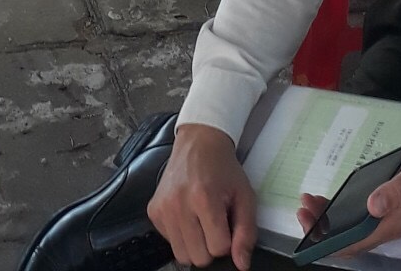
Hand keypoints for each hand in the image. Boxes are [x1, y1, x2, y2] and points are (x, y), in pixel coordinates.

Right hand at [148, 124, 257, 270]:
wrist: (198, 143)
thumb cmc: (223, 168)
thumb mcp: (244, 195)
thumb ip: (246, 232)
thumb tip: (241, 264)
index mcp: (204, 198)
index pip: (218, 248)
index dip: (227, 240)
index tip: (226, 222)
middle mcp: (178, 204)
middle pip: (198, 257)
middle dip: (211, 246)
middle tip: (214, 222)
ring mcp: (163, 208)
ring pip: (182, 255)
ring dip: (195, 245)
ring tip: (201, 221)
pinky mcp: (153, 210)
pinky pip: (169, 242)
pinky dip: (181, 235)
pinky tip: (187, 215)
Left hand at [298, 135, 400, 256]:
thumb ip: (397, 190)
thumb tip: (372, 207)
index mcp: (396, 221)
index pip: (356, 241)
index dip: (329, 239)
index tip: (307, 223)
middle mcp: (393, 223)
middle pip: (352, 237)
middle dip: (324, 229)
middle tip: (302, 208)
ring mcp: (394, 215)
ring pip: (356, 226)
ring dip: (332, 220)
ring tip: (312, 203)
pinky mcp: (395, 203)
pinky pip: (364, 215)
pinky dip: (345, 209)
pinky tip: (335, 199)